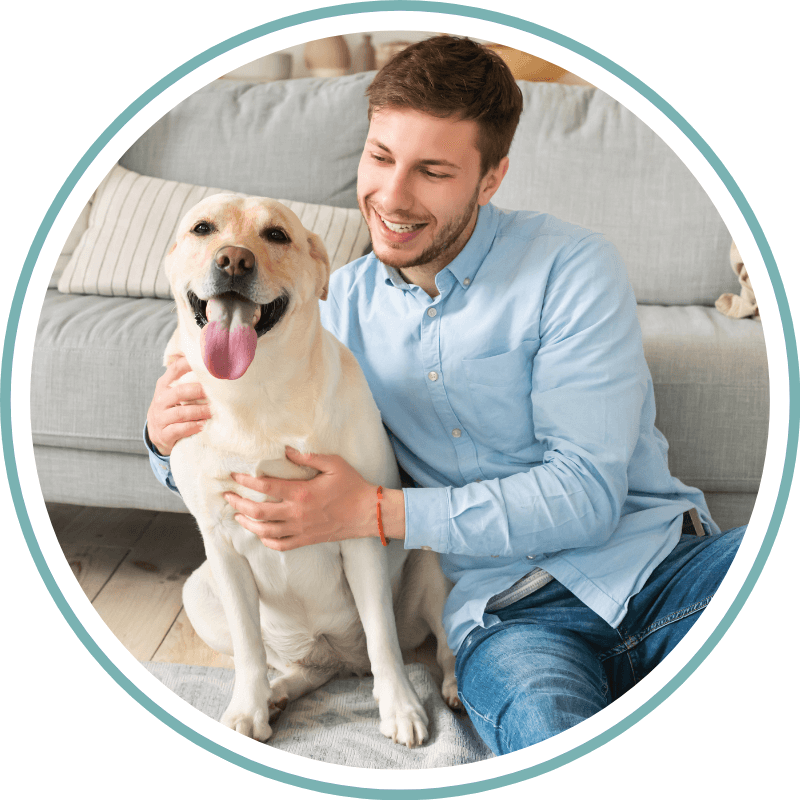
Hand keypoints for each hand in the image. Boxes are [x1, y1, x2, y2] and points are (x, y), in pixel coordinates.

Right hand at [146, 355, 210, 454]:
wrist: (158, 434)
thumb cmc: (173, 409)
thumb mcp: (174, 393)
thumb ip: (187, 381)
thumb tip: (213, 365)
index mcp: (164, 385)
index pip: (175, 369)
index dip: (190, 363)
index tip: (207, 363)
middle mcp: (160, 399)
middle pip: (180, 392)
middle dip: (199, 391)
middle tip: (215, 393)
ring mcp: (160, 417)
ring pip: (181, 412)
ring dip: (200, 411)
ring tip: (214, 411)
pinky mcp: (163, 434)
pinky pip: (180, 429)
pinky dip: (194, 427)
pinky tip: (205, 425)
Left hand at [225, 447, 404, 550]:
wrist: (367, 513)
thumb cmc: (352, 486)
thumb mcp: (333, 464)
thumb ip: (308, 457)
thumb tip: (286, 450)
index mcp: (301, 493)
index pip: (266, 487)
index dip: (246, 481)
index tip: (235, 475)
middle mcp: (297, 513)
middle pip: (258, 511)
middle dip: (239, 503)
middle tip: (227, 496)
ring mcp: (300, 529)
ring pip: (265, 531)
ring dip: (248, 523)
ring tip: (238, 514)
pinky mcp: (306, 539)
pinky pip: (280, 545)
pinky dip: (266, 540)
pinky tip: (260, 533)